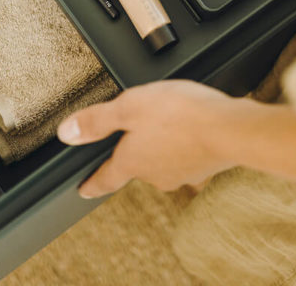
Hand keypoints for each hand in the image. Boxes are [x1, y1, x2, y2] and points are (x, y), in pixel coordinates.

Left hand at [57, 80, 250, 197]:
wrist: (229, 127)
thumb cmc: (180, 114)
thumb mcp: (130, 106)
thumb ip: (97, 120)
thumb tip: (66, 133)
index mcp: (132, 161)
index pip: (105, 178)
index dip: (92, 183)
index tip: (84, 190)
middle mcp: (155, 174)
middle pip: (137, 167)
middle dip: (134, 153)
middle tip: (134, 135)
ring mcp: (182, 173)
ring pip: (163, 160)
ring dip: (162, 146)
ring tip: (166, 125)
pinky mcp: (204, 166)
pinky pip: (187, 155)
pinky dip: (185, 144)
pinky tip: (191, 129)